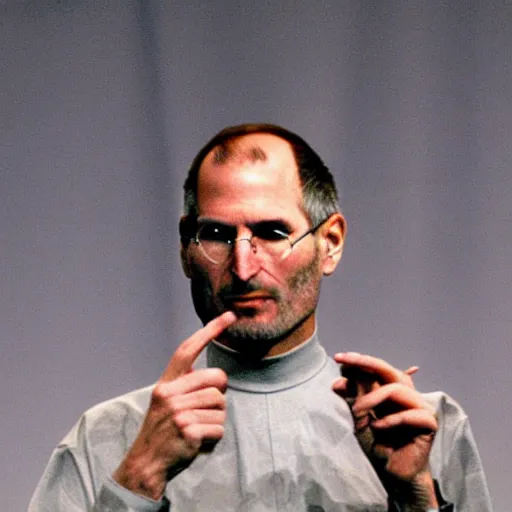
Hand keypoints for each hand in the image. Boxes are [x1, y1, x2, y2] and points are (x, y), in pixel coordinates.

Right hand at [113, 311, 236, 499]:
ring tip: (199, 426)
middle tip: (207, 408)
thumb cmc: (163, 430)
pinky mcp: (188, 430)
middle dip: (220, 392)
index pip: (187, 349)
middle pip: (216, 378)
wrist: (146, 464)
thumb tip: (215, 377)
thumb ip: (185, 385)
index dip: (209, 331)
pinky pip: (219, 427)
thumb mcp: (166, 402)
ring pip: (221, 403)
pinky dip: (214, 437)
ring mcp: (178, 412)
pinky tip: (199, 441)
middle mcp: (170, 394)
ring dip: (216, 418)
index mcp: (166, 384)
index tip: (229, 316)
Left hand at [332, 352, 437, 509]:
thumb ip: (353, 399)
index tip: (338, 358)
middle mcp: (406, 393)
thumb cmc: (377, 444)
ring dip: (372, 398)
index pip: (376, 369)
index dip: (358, 361)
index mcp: (391, 390)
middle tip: (344, 361)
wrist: (392, 473)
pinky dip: (390, 420)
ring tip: (357, 411)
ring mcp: (420, 406)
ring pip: (395, 388)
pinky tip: (378, 428)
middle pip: (388, 370)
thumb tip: (338, 380)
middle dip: (364, 363)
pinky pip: (409, 413)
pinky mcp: (429, 421)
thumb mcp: (359, 419)